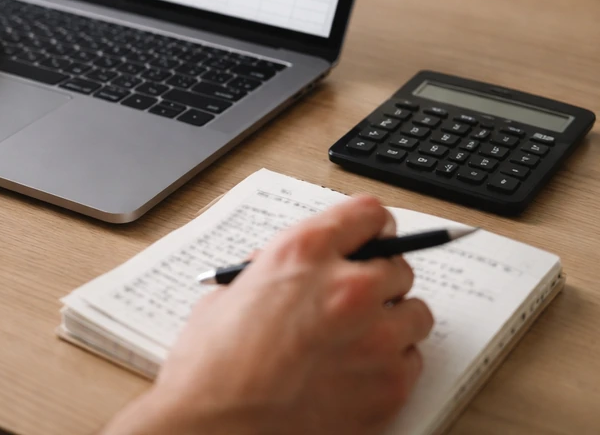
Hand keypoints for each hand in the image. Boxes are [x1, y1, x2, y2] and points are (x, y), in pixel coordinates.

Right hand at [105, 196, 432, 434]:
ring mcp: (374, 339)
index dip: (367, 227)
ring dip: (390, 321)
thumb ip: (278, 270)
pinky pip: (412, 362)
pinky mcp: (389, 387)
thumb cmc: (211, 366)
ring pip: (415, 313)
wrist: (212, 427)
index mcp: (304, 252)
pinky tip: (355, 370)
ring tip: (354, 338)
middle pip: (397, 264)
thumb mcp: (234, 290)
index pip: (368, 213)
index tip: (369, 237)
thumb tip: (304, 270)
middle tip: (352, 297)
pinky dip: (390, 364)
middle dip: (376, 278)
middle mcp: (347, 287)